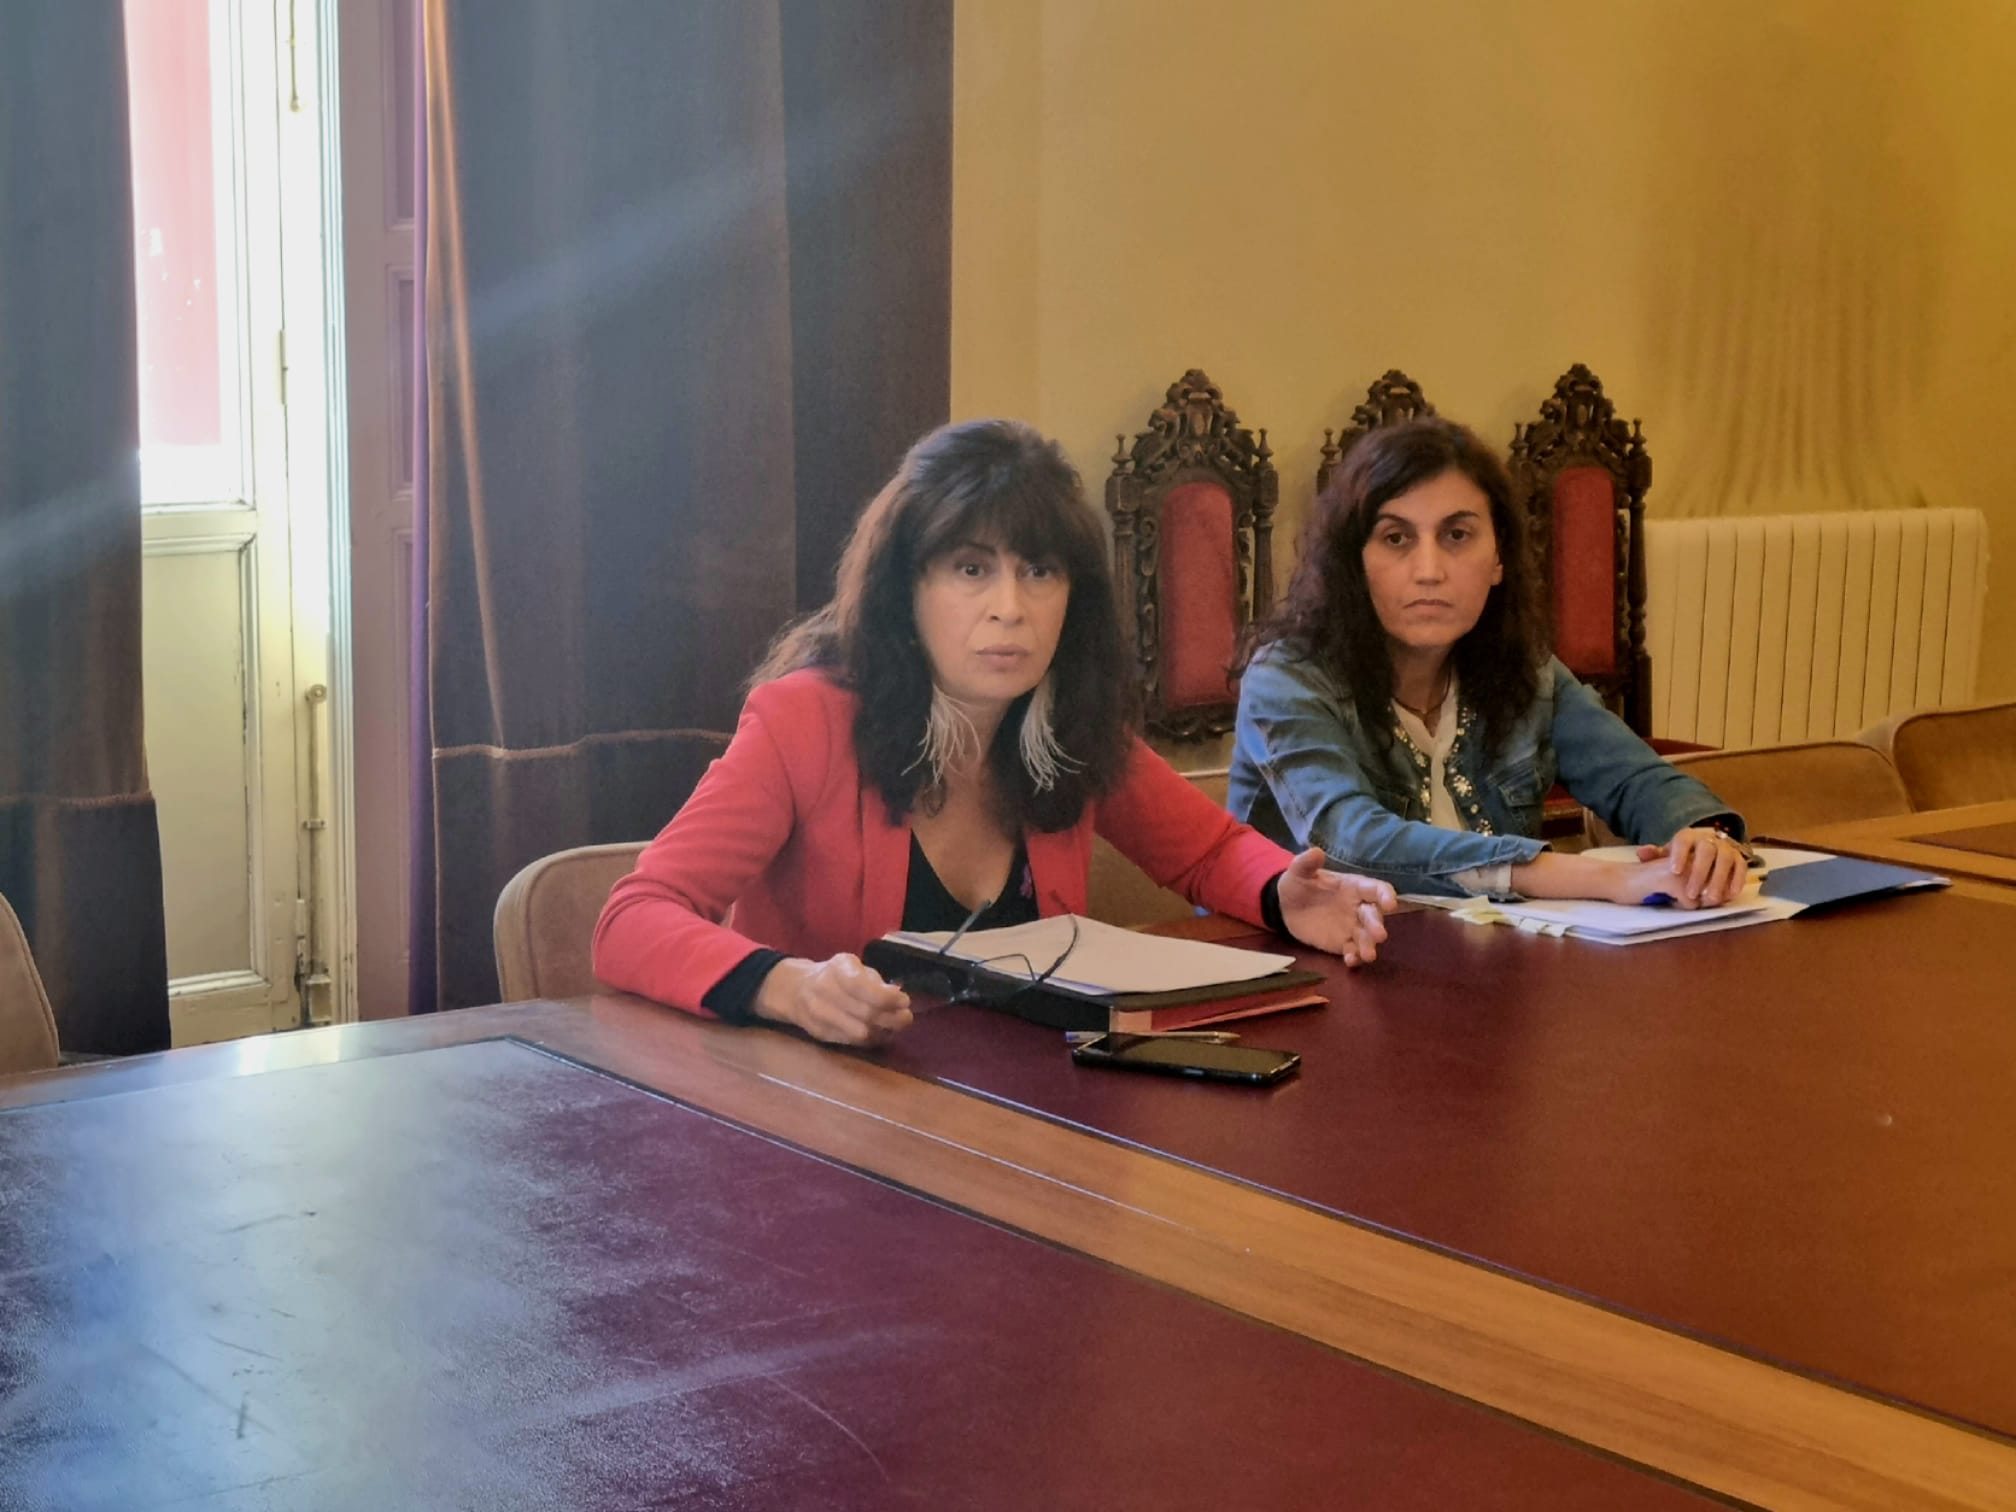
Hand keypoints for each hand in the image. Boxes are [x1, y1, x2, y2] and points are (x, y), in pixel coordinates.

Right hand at [754, 953, 912, 1045]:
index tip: (904, 1001)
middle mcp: (824, 990)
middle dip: (892, 1018)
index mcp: (837, 968)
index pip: (862, 986)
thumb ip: (875, 980)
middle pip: (866, 1013)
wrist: (796, 990)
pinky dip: (872, 1040)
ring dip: (884, 1032)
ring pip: (861, 1032)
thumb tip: (898, 996)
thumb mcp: (854, 967)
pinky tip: (880, 1032)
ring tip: (894, 1026)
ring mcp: (820, 1014)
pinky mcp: (821, 1034)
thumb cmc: (835, 976)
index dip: (887, 998)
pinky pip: (853, 1042)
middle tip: (906, 1017)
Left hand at [1276, 847, 1396, 966]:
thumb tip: (1317, 851)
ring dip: (1369, 946)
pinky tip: (1350, 961)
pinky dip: (1353, 957)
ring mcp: (1351, 927)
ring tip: (1369, 955)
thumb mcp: (1298, 871)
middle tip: (1379, 935)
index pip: (1375, 889)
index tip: (1390, 903)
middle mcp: (1358, 908)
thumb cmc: (1299, 884)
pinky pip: (1352, 951)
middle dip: (1377, 925)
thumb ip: (1307, 863)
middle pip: (1373, 916)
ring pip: (1366, 937)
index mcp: (1353, 887)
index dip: (1385, 895)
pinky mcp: (1342, 943)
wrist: (1285, 906)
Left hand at [1634, 827, 1749, 907]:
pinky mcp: (1739, 858)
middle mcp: (1709, 839)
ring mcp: (1726, 847)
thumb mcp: (1667, 855)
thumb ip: (1654, 856)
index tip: (1675, 871)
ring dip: (1719, 879)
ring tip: (1711, 899)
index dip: (1679, 855)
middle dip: (1699, 872)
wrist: (1706, 850)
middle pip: (1706, 850)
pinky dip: (1736, 881)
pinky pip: (1741, 867)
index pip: (1683, 840)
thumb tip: (1642, 852)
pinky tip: (1729, 895)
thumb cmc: (1682, 857)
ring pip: (1725, 859)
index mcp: (1688, 836)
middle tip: (1692, 893)